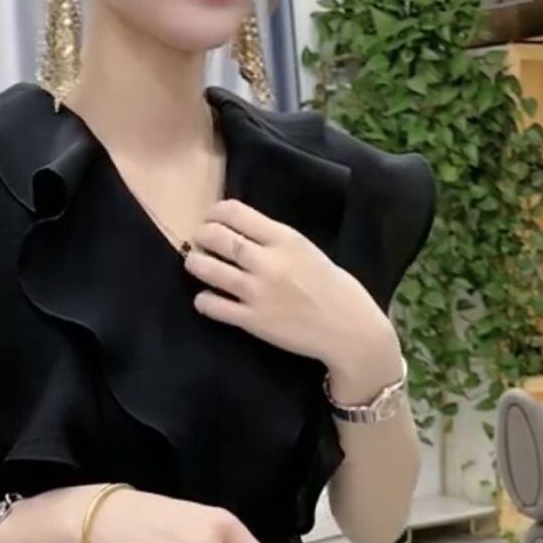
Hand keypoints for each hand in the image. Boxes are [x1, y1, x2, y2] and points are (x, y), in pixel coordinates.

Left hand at [184, 199, 397, 382]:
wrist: (349, 330)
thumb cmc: (335, 289)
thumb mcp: (309, 251)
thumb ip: (278, 242)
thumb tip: (246, 233)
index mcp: (285, 239)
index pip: (237, 213)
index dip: (216, 212)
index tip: (212, 217)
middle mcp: (268, 262)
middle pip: (218, 237)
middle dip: (202, 235)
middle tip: (200, 239)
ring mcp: (257, 292)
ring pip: (209, 269)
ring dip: (195, 263)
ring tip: (193, 262)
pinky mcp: (252, 321)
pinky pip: (213, 306)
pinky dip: (203, 300)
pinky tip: (205, 298)